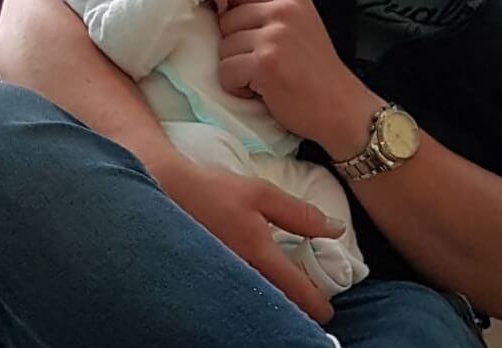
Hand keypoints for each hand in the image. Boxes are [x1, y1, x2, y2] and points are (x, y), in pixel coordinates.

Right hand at [165, 161, 343, 323]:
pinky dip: (253, 299)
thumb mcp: (261, 193)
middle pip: (277, 305)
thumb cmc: (215, 191)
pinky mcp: (207, 281)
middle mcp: (240, 275)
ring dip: (275, 305)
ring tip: (287, 303)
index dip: (316, 302)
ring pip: (257, 304)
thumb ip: (300, 214)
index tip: (328, 310)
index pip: (296, 289)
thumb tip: (335, 229)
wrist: (165, 190)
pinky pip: (237, 298)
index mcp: (257, 253)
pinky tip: (256, 292)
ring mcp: (221, 282)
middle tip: (309, 309)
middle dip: (296, 310)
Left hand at [218, 0, 382, 152]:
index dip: (236, 17)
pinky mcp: (264, 62)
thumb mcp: (298, 25)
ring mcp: (274, 35)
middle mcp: (284, 9)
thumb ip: (269, 10)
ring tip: (263, 77)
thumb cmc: (315, 72)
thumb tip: (223, 4)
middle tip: (261, 63)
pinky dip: (237, 87)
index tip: (249, 38)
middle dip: (236, 45)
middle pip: (227, 19)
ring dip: (236, 67)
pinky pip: (226, 70)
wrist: (340, 107)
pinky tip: (261, 90)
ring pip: (224, 46)